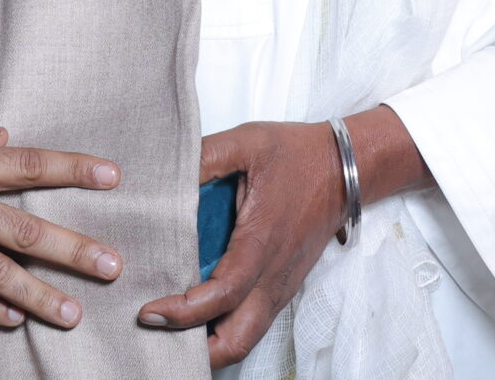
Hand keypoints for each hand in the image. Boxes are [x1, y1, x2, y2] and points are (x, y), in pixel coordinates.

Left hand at [139, 122, 344, 365]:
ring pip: (247, 338)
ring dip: (211, 344)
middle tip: (157, 331)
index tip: (149, 310)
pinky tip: (199, 315)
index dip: (184, 311)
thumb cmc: (297, 155)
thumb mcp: (246, 142)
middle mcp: (274, 275)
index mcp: (261, 243)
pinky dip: (225, 329)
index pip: (222, 295)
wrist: (345, 167)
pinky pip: (254, 322)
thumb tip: (164, 173)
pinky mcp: (283, 285)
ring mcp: (281, 285)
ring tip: (173, 329)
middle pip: (238, 340)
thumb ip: (204, 156)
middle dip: (197, 351)